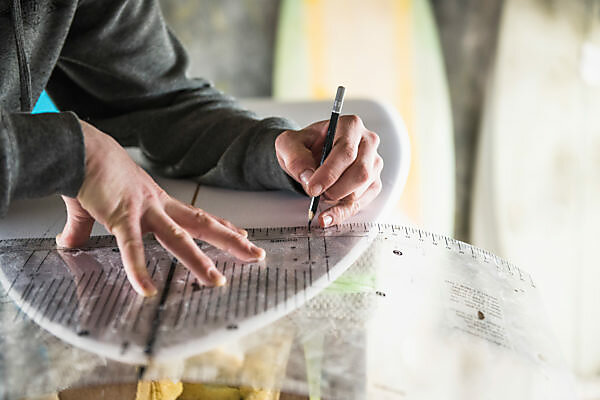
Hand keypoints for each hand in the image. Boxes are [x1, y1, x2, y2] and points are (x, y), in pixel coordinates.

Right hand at [57, 121, 264, 296]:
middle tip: (255, 255)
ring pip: (178, 239)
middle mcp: (158, 205)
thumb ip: (85, 227)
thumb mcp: (97, 204)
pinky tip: (147, 289)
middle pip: (202, 225)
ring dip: (199, 261)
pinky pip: (133, 247)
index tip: (240, 234)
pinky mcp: (122, 216)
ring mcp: (144, 211)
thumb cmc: (91, 170)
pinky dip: (140, 269)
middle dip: (231, 241)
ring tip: (216, 280)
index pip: (196, 216)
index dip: (220, 225)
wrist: (79, 148)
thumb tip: (69, 243)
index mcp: (157, 201)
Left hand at [275, 115, 382, 226]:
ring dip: (337, 198)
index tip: (312, 188)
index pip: (346, 151)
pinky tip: (327, 217)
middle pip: (360, 172)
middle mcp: (367, 142)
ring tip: (319, 194)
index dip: (330, 173)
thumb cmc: (304, 146)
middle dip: (335, 188)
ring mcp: (373, 164)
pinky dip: (342, 213)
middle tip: (315, 193)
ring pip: (362, 189)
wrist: (308, 155)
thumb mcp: (288, 144)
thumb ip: (295, 157)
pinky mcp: (372, 183)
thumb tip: (307, 176)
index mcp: (349, 126)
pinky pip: (361, 203)